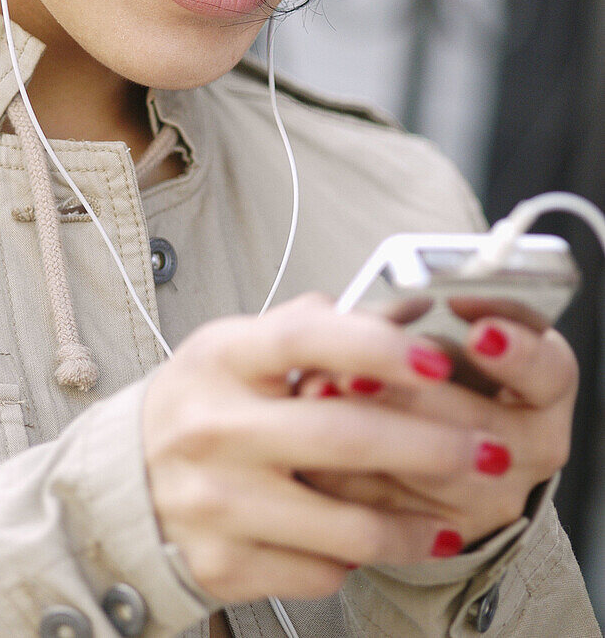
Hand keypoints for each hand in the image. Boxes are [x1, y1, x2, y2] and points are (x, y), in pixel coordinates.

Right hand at [142, 295, 514, 603]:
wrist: (123, 485)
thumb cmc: (199, 403)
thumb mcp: (234, 348)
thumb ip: (307, 329)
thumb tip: (400, 313)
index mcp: (221, 359)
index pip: (305, 339)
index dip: (377, 346)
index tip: (437, 359)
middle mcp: (212, 428)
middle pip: (342, 437)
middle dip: (431, 446)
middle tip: (487, 449)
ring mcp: (214, 503)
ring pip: (346, 523)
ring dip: (414, 524)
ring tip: (453, 517)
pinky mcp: (221, 564)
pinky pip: (320, 568)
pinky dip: (357, 557)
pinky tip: (370, 539)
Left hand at [298, 316, 577, 548]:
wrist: (449, 451)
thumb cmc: (452, 376)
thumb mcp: (451, 337)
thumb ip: (424, 324)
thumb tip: (386, 317)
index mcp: (545, 387)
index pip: (547, 371)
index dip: (514, 354)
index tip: (478, 335)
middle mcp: (532, 447)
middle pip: (479, 425)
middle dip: (407, 397)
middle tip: (352, 371)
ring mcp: (494, 498)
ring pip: (431, 475)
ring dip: (362, 434)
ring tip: (315, 395)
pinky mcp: (448, 535)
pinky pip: (389, 509)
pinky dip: (341, 476)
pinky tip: (305, 446)